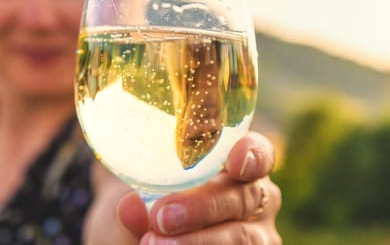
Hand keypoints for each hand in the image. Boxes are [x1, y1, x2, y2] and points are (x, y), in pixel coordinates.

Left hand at [119, 131, 281, 243]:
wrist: (145, 235)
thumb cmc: (149, 205)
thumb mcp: (140, 198)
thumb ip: (138, 201)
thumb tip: (130, 206)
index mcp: (239, 164)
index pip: (259, 153)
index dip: (252, 154)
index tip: (234, 162)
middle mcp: (257, 199)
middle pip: (245, 198)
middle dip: (204, 207)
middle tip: (162, 217)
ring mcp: (257, 236)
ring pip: (242, 238)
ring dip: (198, 241)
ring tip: (153, 243)